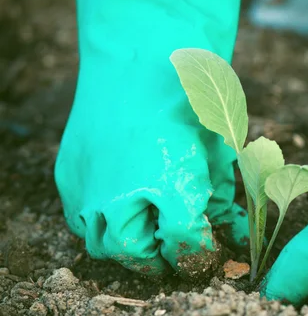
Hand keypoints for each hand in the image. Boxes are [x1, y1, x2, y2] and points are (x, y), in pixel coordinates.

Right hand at [55, 55, 246, 275]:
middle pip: (135, 255)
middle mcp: (122, 193)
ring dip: (126, 249)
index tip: (204, 254)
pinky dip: (100, 223)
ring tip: (146, 238)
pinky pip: (79, 217)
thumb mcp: (217, 153)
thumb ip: (220, 200)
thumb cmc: (190, 101)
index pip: (184, 245)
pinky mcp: (69, 173)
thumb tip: (229, 230)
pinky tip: (119, 209)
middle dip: (159, 262)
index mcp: (171, 185)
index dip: (198, 256)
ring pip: (101, 244)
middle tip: (173, 257)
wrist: (144, 54)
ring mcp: (89, 184)